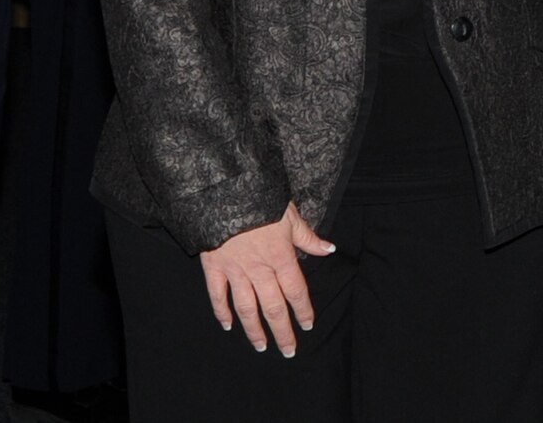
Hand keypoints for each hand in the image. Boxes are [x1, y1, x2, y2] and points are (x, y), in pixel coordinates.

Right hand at [198, 203, 336, 355]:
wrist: (224, 192)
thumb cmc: (261, 199)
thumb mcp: (289, 214)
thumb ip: (307, 236)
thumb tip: (329, 249)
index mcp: (280, 256)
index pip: (296, 291)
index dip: (303, 310)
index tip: (308, 325)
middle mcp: (259, 269)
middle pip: (273, 307)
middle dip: (283, 331)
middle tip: (289, 350)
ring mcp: (235, 270)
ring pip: (247, 308)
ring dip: (255, 330)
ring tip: (262, 346)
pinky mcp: (214, 267)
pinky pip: (218, 295)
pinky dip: (222, 312)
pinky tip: (228, 325)